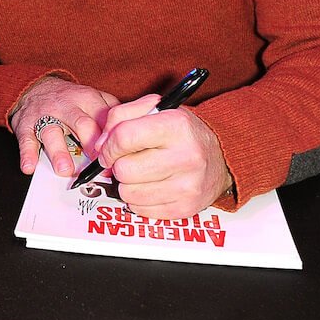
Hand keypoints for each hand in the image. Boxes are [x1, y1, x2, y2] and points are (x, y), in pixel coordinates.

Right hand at [8, 76, 117, 177]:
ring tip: (65, 170)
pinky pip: (26, 140)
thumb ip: (112, 112)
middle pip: (81, 124)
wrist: (35, 87)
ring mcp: (45, 116)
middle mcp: (66, 107)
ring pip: (52, 133)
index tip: (118, 157)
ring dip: (59, 152)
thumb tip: (134, 130)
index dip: (112, 139)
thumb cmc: (69, 99)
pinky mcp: (26, 125)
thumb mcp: (93, 97)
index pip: (103, 119)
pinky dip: (27, 154)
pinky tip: (30, 167)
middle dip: (90, 144)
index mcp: (87, 99)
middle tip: (97, 164)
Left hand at [91, 94, 232, 218]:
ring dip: (128, 184)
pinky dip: (139, 199)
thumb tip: (99, 146)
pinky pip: (140, 210)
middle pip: (124, 170)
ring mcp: (187, 186)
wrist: (219, 158)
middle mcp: (186, 156)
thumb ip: (120, 116)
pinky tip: (152, 186)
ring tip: (142, 172)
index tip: (108, 149)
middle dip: (119, 165)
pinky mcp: (185, 208)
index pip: (124, 137)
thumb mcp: (155, 110)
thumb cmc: (182, 133)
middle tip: (130, 160)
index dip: (108, 145)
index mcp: (176, 126)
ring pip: (128, 193)